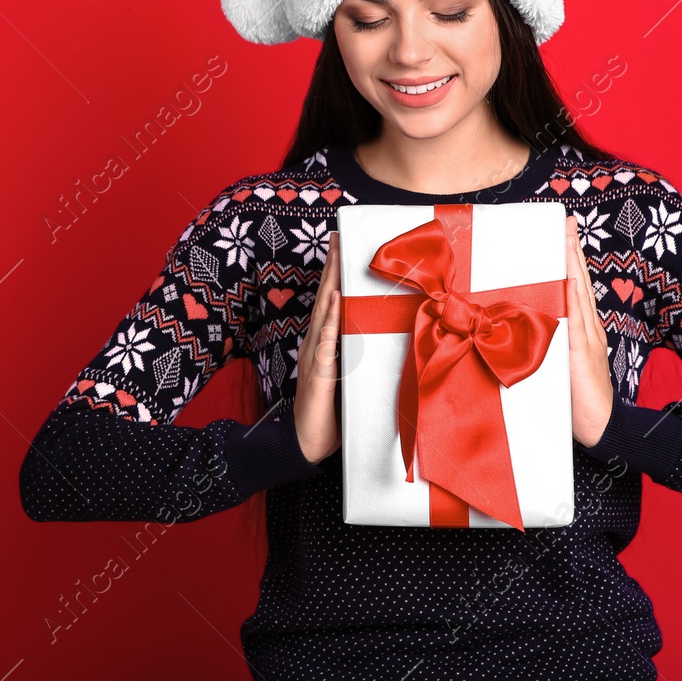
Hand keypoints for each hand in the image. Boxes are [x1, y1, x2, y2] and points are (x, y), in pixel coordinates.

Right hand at [294, 231, 342, 463]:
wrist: (305, 445)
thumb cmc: (328, 415)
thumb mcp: (348, 380)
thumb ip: (355, 358)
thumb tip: (376, 338)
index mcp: (322, 345)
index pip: (329, 303)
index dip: (334, 275)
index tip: (341, 248)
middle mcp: (315, 346)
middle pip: (324, 299)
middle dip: (331, 268)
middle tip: (338, 237)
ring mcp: (314, 359)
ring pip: (323, 314)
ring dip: (330, 284)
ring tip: (337, 257)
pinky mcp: (318, 375)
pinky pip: (325, 342)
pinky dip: (330, 319)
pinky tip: (334, 300)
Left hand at [566, 214, 613, 447]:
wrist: (601, 428)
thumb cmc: (576, 399)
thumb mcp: (558, 363)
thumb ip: (548, 343)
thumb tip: (526, 325)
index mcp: (583, 329)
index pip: (576, 287)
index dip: (570, 260)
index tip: (564, 233)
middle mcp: (588, 328)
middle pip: (580, 282)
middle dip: (572, 251)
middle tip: (566, 221)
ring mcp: (587, 338)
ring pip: (579, 293)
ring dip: (572, 264)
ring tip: (566, 237)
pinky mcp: (581, 352)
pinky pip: (576, 318)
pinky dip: (573, 296)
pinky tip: (570, 278)